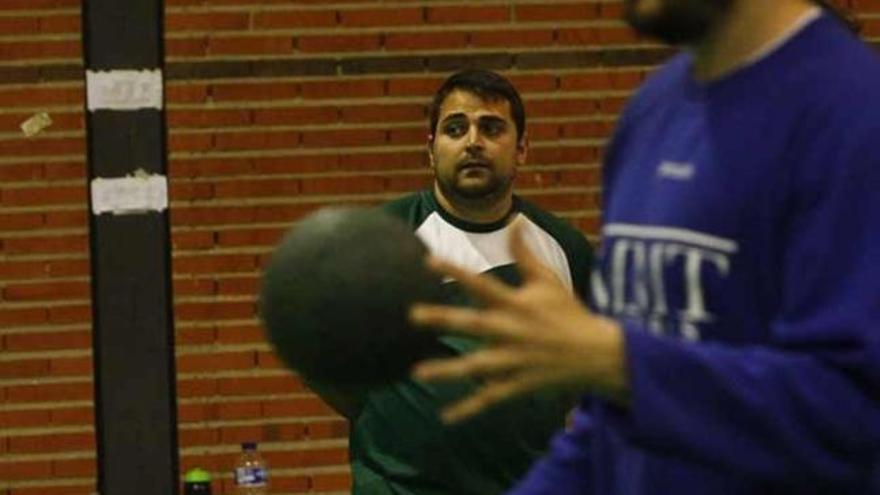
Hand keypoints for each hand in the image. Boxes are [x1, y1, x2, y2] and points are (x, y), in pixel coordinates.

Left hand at [409, 220, 628, 422]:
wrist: (599, 354)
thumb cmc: (569, 313)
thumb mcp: (549, 280)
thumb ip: (526, 254)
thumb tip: (516, 221)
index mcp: (517, 304)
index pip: (481, 284)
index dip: (455, 272)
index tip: (428, 260)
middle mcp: (512, 331)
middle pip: (473, 324)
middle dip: (444, 319)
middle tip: (413, 314)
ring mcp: (514, 361)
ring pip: (476, 367)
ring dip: (448, 370)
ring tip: (417, 372)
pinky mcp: (518, 385)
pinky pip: (490, 399)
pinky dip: (468, 409)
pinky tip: (446, 418)